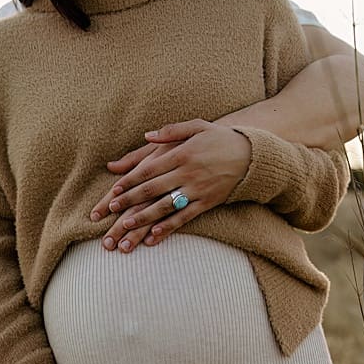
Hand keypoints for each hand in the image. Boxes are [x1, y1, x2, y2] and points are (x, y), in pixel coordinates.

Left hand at [93, 119, 251, 248]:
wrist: (252, 156)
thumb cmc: (220, 138)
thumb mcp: (197, 126)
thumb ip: (171, 130)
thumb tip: (147, 135)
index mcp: (183, 153)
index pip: (149, 169)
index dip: (130, 181)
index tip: (114, 191)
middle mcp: (188, 172)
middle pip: (153, 189)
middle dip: (130, 201)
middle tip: (111, 211)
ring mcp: (197, 190)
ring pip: (165, 207)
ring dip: (144, 218)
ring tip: (126, 226)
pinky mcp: (207, 203)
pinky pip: (185, 218)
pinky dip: (168, 227)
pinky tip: (154, 237)